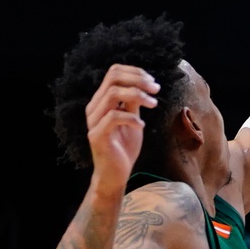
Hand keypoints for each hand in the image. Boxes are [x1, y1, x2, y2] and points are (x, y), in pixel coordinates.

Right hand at [84, 64, 160, 197]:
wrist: (115, 175)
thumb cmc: (124, 148)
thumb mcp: (133, 120)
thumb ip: (133, 103)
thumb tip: (143, 84)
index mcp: (101, 101)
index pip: (114, 73)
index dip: (135, 73)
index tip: (153, 83)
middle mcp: (94, 108)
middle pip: (113, 78)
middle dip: (138, 80)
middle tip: (156, 89)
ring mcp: (93, 121)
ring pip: (112, 94)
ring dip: (137, 95)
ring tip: (153, 104)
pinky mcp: (97, 135)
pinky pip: (114, 117)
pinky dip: (132, 118)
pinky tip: (142, 126)